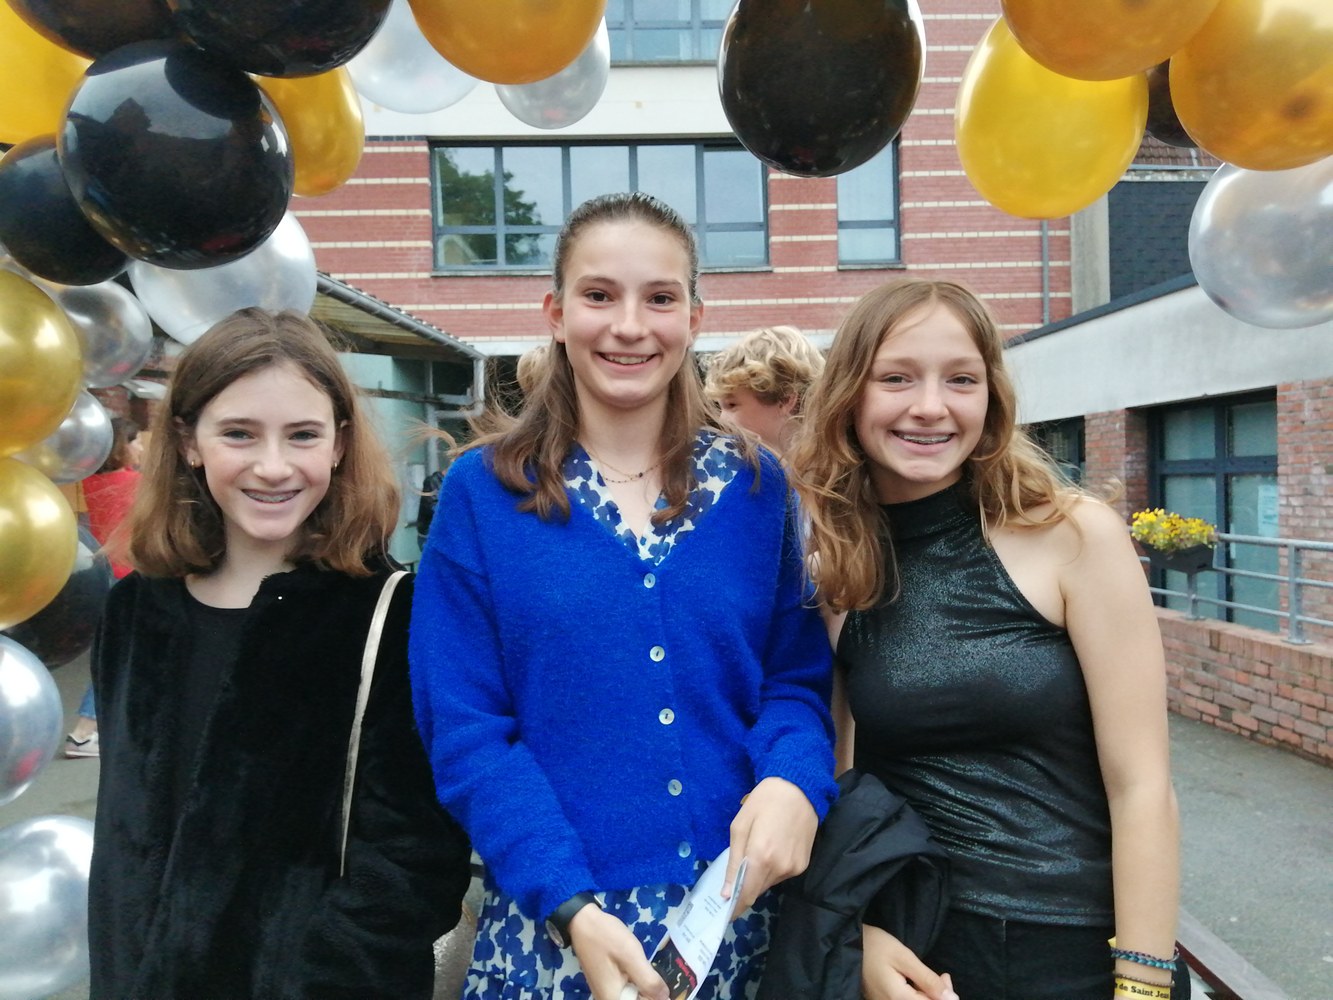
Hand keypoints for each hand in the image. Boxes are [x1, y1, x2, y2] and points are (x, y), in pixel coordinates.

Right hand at [569, 904, 668, 999]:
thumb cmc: (606, 937)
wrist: (582, 922)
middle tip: (653, 972)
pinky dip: (637, 982)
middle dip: (650, 992)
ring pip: (633, 996)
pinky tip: (640, 969)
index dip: (655, 997)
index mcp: (613, 999)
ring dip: (644, 987)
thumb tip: (666, 998)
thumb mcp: (631, 956)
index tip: (663, 985)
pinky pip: (627, 990)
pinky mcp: (607, 985)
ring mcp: (606, 994)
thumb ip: (649, 981)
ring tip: (647, 968)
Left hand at [724, 777, 817, 911]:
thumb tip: (727, 893)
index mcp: (760, 857)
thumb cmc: (763, 802)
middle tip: (736, 876)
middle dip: (745, 888)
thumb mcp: (740, 827)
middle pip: (757, 890)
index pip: (746, 895)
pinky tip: (771, 850)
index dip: (735, 907)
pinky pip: (782, 875)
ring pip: (769, 883)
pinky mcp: (803, 865)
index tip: (725, 913)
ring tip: (756, 853)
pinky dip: (772, 869)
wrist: (799, 788)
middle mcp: (780, 867)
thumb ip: (734, 863)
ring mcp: (794, 868)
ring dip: (759, 877)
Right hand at [862, 925, 957, 999]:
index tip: (945, 977)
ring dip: (929, 996)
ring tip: (931, 978)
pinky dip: (918, 996)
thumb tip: (952, 998)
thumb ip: (928, 980)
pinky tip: (919, 984)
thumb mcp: (904, 958)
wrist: (847, 944)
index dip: (946, 996)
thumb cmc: (876, 946)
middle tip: (942, 976)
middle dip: (938, 996)